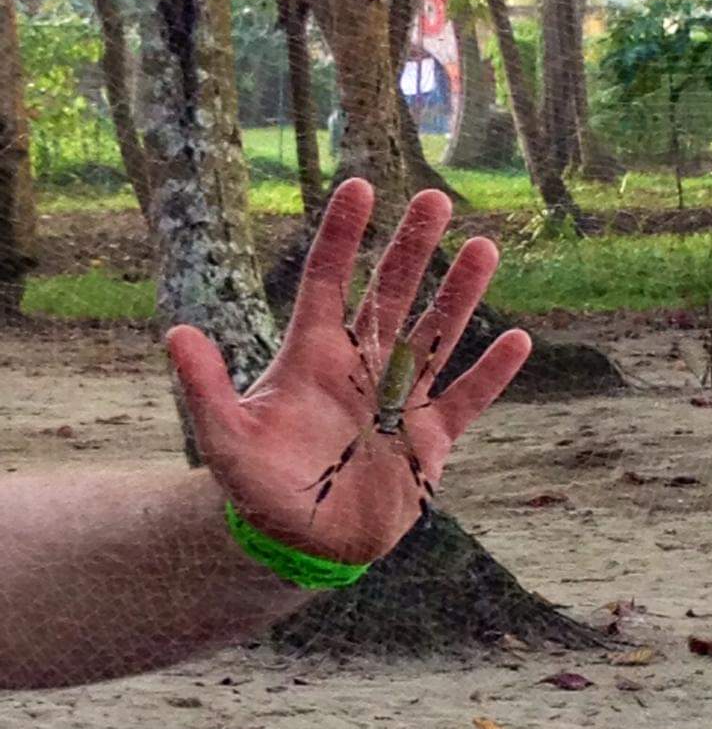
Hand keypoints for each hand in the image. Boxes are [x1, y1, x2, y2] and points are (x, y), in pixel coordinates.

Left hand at [166, 179, 530, 563]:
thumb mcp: (227, 439)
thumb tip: (176, 332)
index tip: (359, 187)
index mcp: (313, 356)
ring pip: (435, 335)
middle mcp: (360, 366)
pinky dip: (490, 374)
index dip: (342, 236)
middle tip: (435, 199)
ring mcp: (398, 399)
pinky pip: (465, 399)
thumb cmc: (258, 487)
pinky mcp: (428, 439)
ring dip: (459, 294)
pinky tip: (517, 341)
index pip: (329, 282)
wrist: (301, 541)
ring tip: (484, 248)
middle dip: (412, 248)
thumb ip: (206, 389)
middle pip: (391, 295)